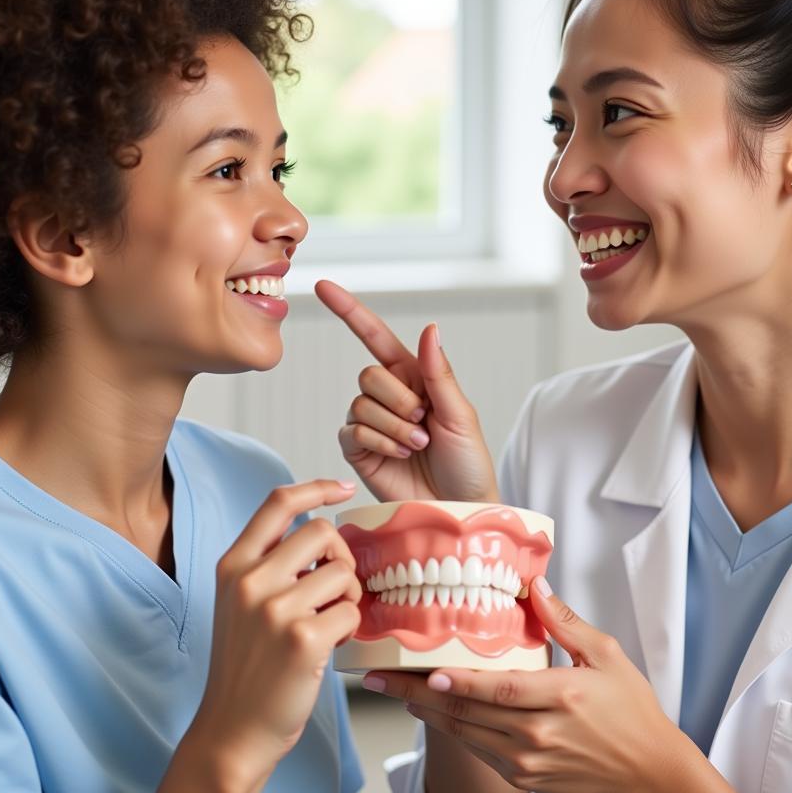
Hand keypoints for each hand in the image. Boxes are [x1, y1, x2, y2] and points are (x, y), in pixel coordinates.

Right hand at [190, 479, 361, 792]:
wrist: (233, 731)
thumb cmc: (247, 664)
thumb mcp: (242, 601)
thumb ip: (272, 564)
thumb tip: (325, 532)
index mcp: (233, 565)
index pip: (278, 502)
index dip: (316, 487)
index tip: (341, 489)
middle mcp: (250, 580)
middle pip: (321, 531)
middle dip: (340, 556)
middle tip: (335, 587)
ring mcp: (275, 609)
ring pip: (342, 572)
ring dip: (348, 595)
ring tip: (329, 622)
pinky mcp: (302, 639)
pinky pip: (350, 611)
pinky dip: (349, 627)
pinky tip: (328, 645)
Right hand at [315, 279, 497, 503]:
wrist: (458, 506)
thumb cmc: (467, 462)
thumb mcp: (461, 414)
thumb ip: (438, 373)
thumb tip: (429, 327)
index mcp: (413, 376)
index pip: (374, 336)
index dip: (349, 310)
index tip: (324, 286)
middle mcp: (388, 395)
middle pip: (368, 374)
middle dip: (399, 400)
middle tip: (424, 424)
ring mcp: (371, 422)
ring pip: (361, 402)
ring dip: (394, 426)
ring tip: (418, 444)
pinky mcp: (358, 450)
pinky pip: (353, 431)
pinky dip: (380, 441)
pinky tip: (400, 454)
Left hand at [363, 581, 754, 792]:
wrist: (648, 772)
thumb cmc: (631, 710)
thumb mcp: (605, 654)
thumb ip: (564, 622)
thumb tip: (533, 586)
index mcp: (560, 696)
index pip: (498, 689)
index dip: (459, 683)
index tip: (423, 672)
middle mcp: (538, 733)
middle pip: (467, 714)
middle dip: (416, 695)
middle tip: (380, 679)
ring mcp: (528, 759)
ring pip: (465, 734)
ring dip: (426, 714)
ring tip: (393, 691)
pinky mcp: (524, 776)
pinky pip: (478, 750)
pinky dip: (452, 729)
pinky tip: (432, 711)